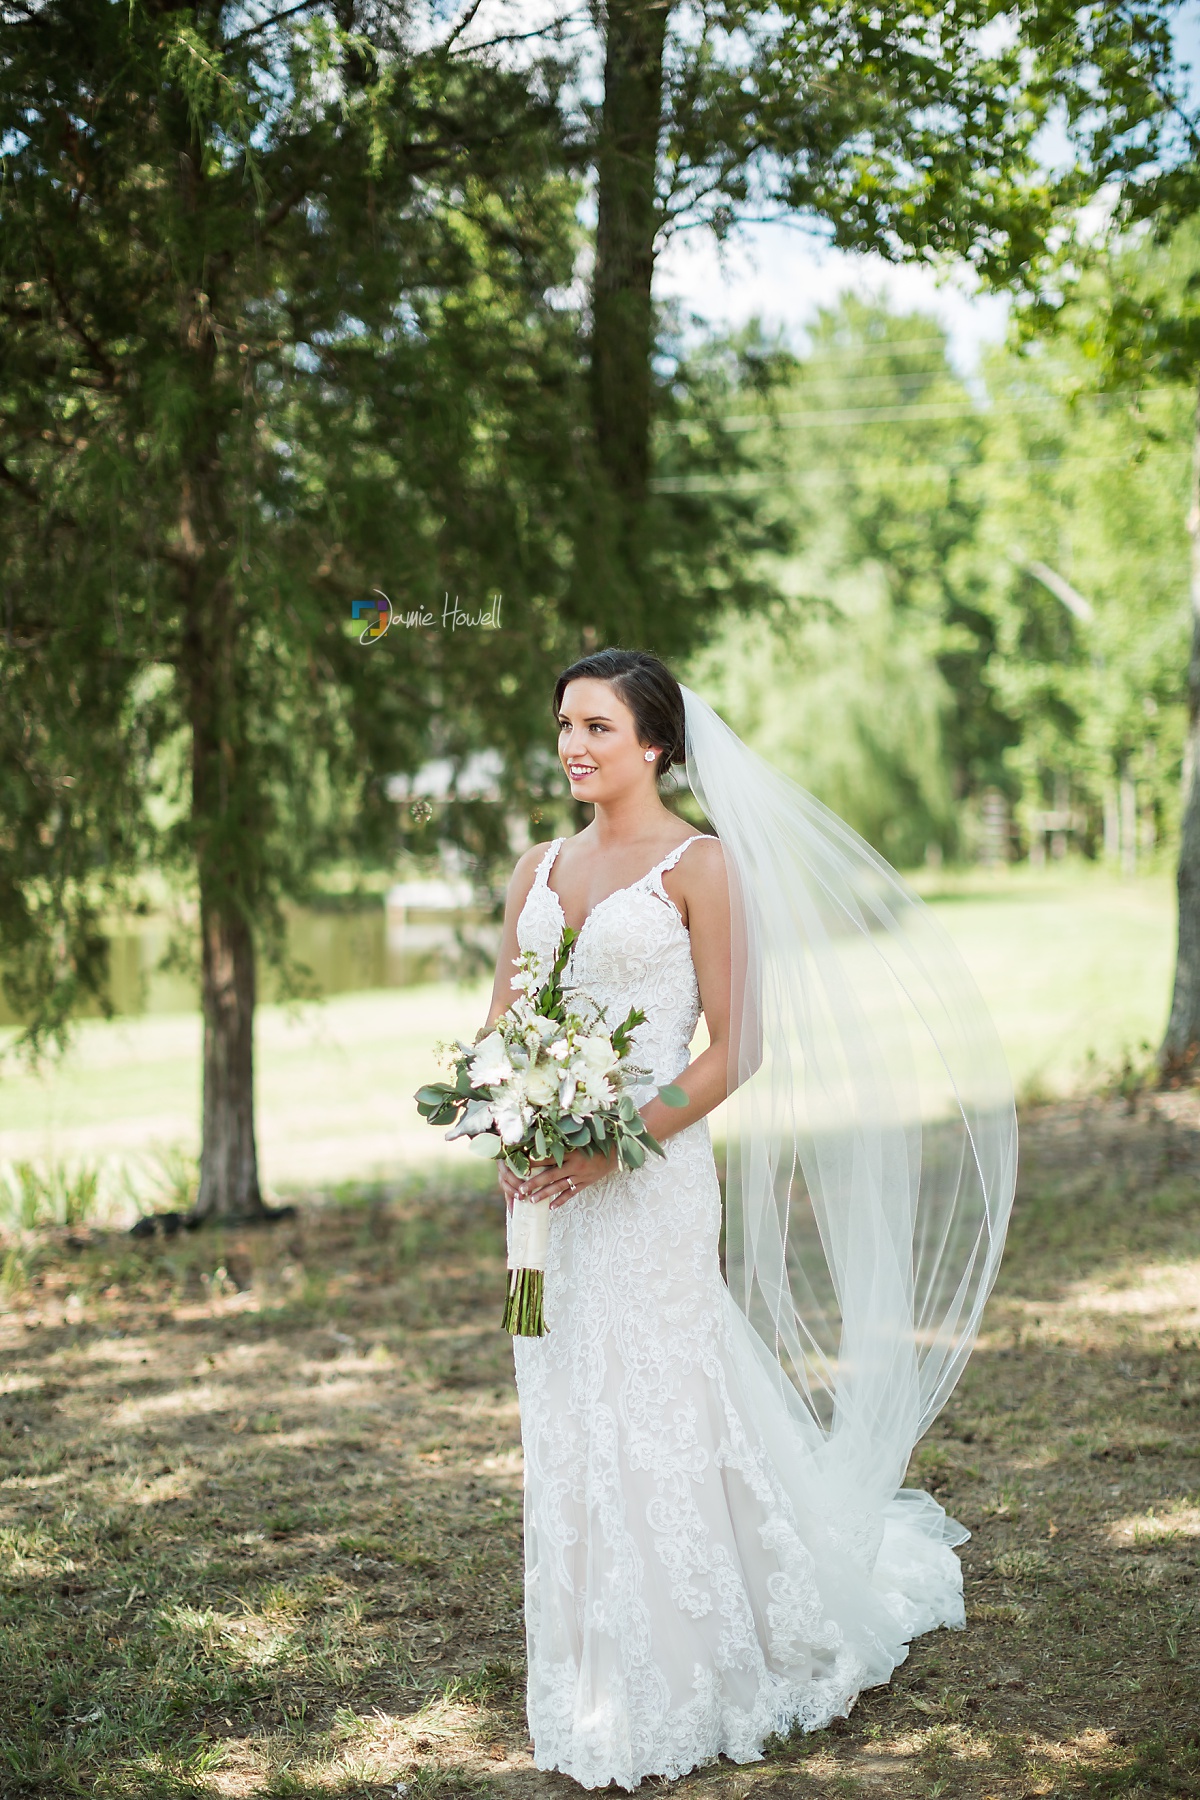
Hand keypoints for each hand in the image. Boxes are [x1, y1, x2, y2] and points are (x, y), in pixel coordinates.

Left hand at [497, 1143, 618, 1210]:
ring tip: (531, 1201)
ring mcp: (580, 1176)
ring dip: (544, 1194)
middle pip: (550, 1175)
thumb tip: (546, 1134)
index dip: (534, 1161)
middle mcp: (574, 1165)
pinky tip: (551, 1207)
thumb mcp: (581, 1137)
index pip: (548, 1157)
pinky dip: (561, 1201)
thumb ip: (565, 1138)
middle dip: (534, 1183)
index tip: (520, 1164)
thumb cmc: (597, 1141)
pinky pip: (571, 1193)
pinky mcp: (585, 1183)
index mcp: (571, 1152)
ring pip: (559, 1187)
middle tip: (521, 1190)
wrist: (617, 1151)